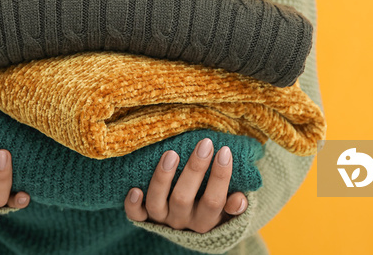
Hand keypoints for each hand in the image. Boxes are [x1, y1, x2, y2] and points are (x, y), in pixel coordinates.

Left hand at [124, 138, 247, 233]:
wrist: (188, 228)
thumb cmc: (211, 208)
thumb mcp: (228, 212)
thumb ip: (235, 206)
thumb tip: (239, 200)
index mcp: (206, 221)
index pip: (214, 201)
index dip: (220, 177)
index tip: (225, 151)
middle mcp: (182, 222)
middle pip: (184, 198)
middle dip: (194, 170)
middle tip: (205, 144)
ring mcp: (161, 220)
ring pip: (157, 203)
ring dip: (162, 178)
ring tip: (172, 153)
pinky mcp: (144, 218)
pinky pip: (136, 215)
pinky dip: (133, 205)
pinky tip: (134, 189)